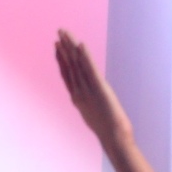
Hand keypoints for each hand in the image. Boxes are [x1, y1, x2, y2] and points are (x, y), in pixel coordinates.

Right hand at [54, 31, 168, 171]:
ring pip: (77, 64)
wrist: (114, 138)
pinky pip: (91, 70)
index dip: (61, 59)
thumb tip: (90, 104)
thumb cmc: (108, 131)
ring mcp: (88, 90)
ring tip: (65, 33)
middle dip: (64, 48)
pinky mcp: (100, 89)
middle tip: (59, 33)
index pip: (67, 73)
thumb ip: (90, 107)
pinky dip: (86, 57)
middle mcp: (80, 91)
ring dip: (71, 47)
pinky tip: (81, 45)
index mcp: (78, 97)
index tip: (57, 46)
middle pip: (70, 65)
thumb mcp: (95, 116)